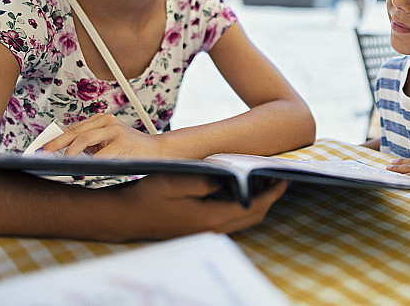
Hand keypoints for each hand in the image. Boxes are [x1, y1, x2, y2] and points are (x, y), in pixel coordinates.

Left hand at [42, 113, 160, 157]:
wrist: (158, 151)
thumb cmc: (131, 149)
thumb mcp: (108, 142)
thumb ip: (90, 145)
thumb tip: (64, 154)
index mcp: (102, 120)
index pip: (73, 129)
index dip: (56, 140)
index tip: (42, 149)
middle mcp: (107, 121)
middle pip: (74, 132)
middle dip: (56, 145)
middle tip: (43, 154)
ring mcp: (115, 130)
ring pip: (84, 139)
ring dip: (69, 153)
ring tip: (60, 162)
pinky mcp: (122, 143)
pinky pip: (99, 155)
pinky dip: (87, 163)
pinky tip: (80, 169)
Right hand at [110, 174, 287, 240]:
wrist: (125, 217)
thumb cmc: (149, 196)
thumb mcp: (177, 180)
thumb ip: (206, 179)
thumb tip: (229, 178)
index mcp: (211, 218)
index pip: (253, 207)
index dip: (272, 193)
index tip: (283, 178)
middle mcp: (212, 229)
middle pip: (253, 216)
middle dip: (269, 198)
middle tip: (278, 178)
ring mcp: (205, 232)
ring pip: (242, 220)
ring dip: (256, 203)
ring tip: (263, 182)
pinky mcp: (199, 230)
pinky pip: (230, 220)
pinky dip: (241, 207)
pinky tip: (239, 191)